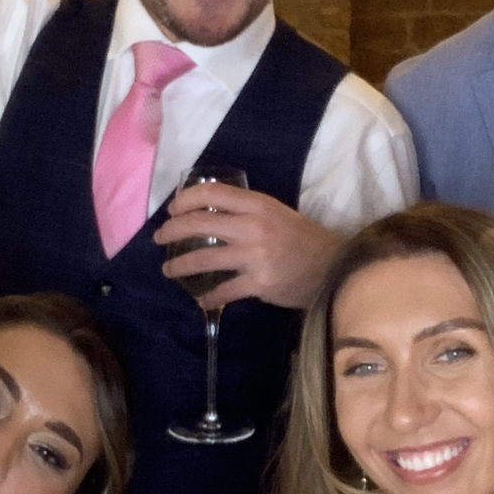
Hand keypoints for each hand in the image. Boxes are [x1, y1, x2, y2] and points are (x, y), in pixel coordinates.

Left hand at [155, 183, 340, 308]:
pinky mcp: (259, 283)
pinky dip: (209, 297)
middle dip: (172, 232)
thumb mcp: (276, 213)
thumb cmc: (303, 239)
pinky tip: (201, 300)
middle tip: (160, 239)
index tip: (172, 210)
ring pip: (204, 258)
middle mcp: (254, 227)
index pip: (211, 193)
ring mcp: (255, 256)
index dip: (184, 199)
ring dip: (180, 265)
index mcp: (258, 204)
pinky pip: (224, 291)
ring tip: (169, 270)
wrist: (332, 267)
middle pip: (199, 223)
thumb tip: (208, 212)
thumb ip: (246, 211)